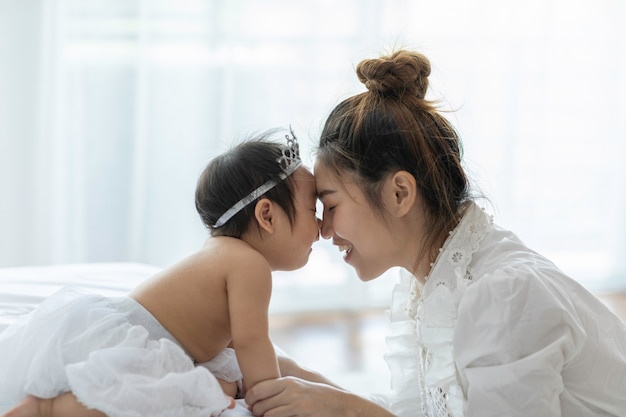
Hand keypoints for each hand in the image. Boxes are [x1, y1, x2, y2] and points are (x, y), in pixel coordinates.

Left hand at [246, 376, 394, 416]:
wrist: (338, 404)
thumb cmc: (315, 396)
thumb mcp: (298, 387)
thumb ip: (281, 389)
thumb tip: (257, 395)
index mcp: (288, 381)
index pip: (258, 388)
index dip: (249, 398)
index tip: (249, 403)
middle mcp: (290, 389)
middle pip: (260, 403)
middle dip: (255, 411)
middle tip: (256, 413)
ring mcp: (295, 402)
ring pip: (267, 413)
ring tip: (266, 416)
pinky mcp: (300, 412)